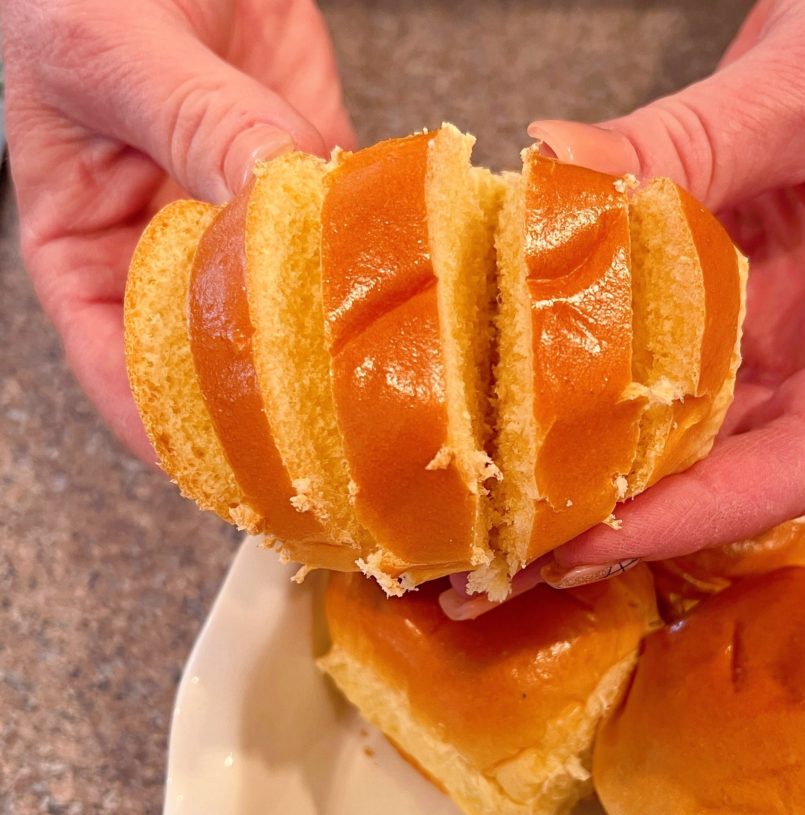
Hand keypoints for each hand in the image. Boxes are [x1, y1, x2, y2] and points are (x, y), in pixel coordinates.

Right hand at [1, 0, 353, 458]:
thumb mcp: (111, 48)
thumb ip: (192, 124)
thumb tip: (273, 195)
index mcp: (89, 250)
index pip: (120, 370)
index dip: (172, 432)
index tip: (235, 474)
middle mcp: (169, 252)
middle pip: (218, 361)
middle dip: (273, 407)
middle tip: (336, 450)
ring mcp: (244, 219)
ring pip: (293, 303)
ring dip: (339, 337)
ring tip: (387, 383)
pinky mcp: (308, 176)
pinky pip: (347, 230)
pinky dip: (381, 256)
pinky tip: (413, 283)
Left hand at [442, 0, 804, 618]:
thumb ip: (697, 134)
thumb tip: (558, 168)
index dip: (701, 512)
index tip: (600, 540)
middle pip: (728, 460)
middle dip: (625, 513)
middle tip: (517, 545)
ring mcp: (771, 314)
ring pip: (679, 408)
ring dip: (594, 454)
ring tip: (502, 496)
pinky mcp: (721, 275)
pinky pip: (647, 331)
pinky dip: (585, 360)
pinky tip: (516, 391)